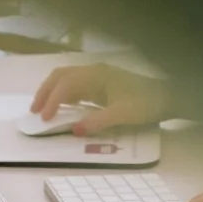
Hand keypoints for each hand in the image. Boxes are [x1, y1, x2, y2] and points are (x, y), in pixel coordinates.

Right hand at [29, 63, 167, 133]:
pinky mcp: (100, 83)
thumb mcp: (123, 114)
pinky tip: (60, 107)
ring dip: (52, 92)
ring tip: (42, 109)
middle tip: (34, 111)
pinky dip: (63, 94)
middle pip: (60, 76)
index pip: (66, 85)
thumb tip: (75, 130)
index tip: (44, 117)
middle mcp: (94, 71)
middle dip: (45, 92)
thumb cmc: (146, 103)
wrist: (168, 97)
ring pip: (66, 79)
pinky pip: (75, 85)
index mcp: (97, 74)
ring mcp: (97, 76)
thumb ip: (98, 121)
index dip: (53, 101)